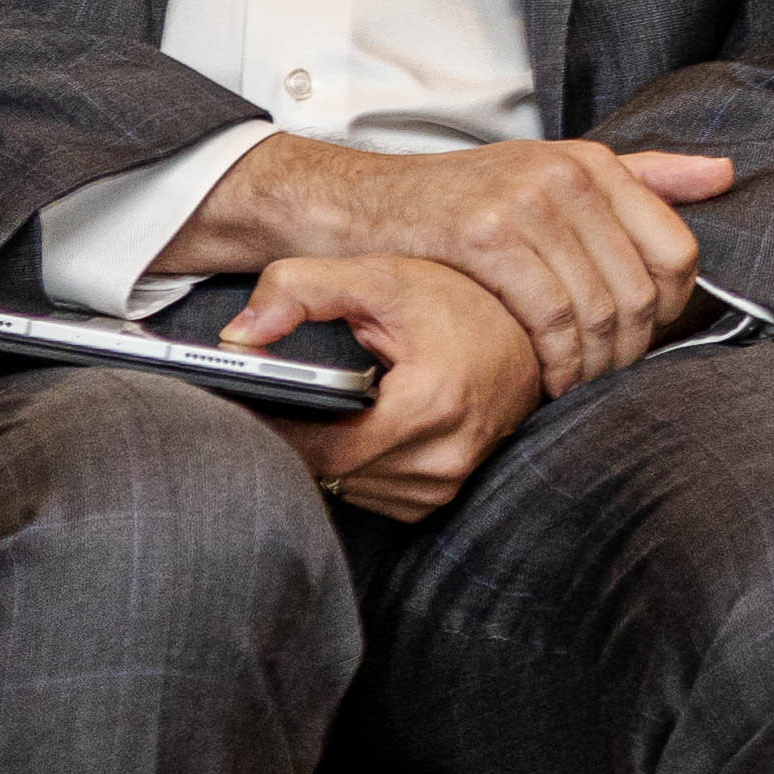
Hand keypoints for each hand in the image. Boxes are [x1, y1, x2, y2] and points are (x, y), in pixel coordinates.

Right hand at [189, 131, 735, 395]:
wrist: (356, 206)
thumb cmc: (461, 203)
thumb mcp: (553, 176)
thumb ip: (642, 177)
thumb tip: (723, 173)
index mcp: (596, 162)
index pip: (676, 251)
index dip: (668, 312)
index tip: (641, 341)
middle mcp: (569, 174)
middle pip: (640, 289)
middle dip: (629, 350)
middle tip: (605, 381)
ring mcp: (526, 201)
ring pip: (599, 308)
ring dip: (593, 365)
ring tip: (576, 387)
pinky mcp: (483, 235)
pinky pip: (549, 314)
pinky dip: (554, 360)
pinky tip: (544, 381)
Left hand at [244, 250, 538, 518]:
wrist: (534, 334)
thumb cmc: (459, 304)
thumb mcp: (380, 278)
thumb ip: (301, 289)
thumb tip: (239, 334)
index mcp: (428, 406)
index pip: (319, 447)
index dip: (276, 426)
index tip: (248, 400)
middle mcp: (443, 456)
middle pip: (329, 470)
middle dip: (300, 435)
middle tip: (286, 395)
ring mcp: (447, 481)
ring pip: (348, 486)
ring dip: (328, 454)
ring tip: (331, 407)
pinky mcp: (445, 495)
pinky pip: (373, 495)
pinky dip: (357, 466)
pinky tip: (362, 427)